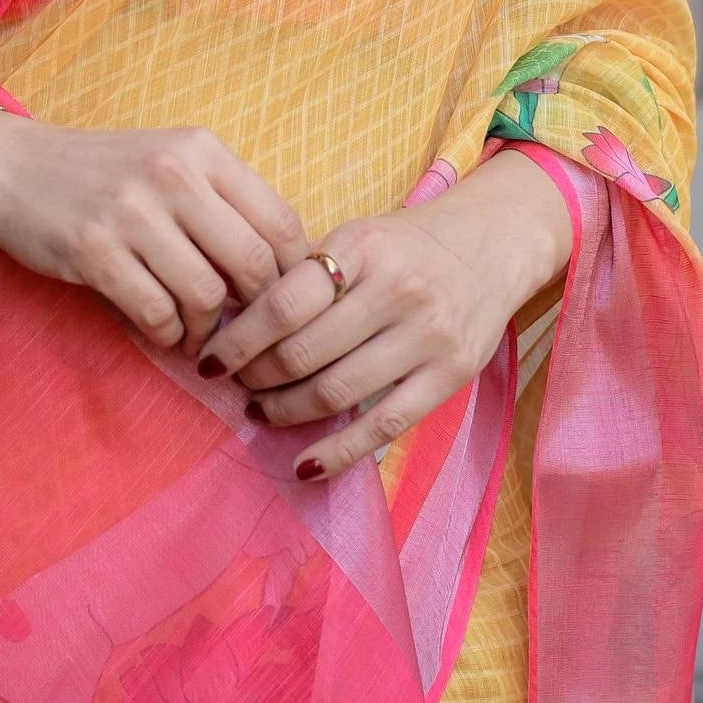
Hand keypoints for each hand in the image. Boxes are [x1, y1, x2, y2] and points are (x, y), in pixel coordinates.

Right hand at [0, 112, 311, 353]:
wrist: (11, 165)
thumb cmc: (103, 173)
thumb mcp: (170, 162)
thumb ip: (223, 203)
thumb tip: (283, 272)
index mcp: (202, 149)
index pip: (280, 221)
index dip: (291, 273)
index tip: (279, 299)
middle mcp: (172, 174)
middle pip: (251, 264)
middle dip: (255, 310)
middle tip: (242, 327)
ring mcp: (130, 212)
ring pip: (205, 295)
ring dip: (207, 330)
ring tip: (196, 334)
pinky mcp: (92, 250)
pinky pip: (156, 313)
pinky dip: (168, 336)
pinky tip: (162, 331)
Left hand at [195, 155, 572, 481]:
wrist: (494, 243)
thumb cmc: (408, 245)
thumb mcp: (358, 237)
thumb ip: (307, 275)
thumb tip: (234, 322)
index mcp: (363, 247)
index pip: (284, 302)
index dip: (238, 339)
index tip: (208, 358)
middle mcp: (396, 290)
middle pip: (304, 352)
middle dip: (256, 378)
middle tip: (235, 386)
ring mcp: (427, 335)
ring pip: (338, 391)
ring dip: (287, 412)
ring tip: (262, 412)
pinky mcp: (450, 376)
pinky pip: (384, 424)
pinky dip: (338, 451)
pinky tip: (305, 464)